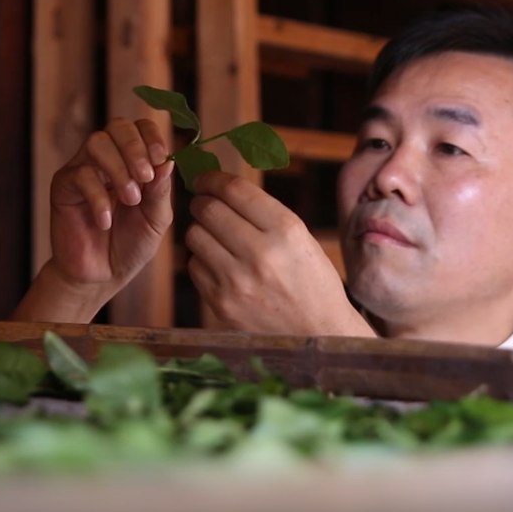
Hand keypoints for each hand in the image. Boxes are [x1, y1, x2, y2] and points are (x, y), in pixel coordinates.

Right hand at [15, 118, 174, 322]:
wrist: (102, 275)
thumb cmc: (131, 244)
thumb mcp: (156, 219)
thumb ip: (161, 191)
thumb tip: (168, 160)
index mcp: (133, 160)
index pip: (140, 128)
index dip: (151, 136)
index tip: (160, 158)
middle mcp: (107, 158)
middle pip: (117, 126)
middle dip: (135, 148)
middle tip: (145, 178)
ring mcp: (83, 169)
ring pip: (97, 143)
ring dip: (119, 169)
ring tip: (131, 200)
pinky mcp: (63, 187)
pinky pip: (80, 175)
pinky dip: (98, 198)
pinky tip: (106, 221)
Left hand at [184, 170, 375, 336]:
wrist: (318, 333)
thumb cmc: (312, 281)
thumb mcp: (302, 238)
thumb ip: (264, 214)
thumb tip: (222, 189)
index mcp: (286, 230)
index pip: (236, 190)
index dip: (214, 179)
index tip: (206, 179)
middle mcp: (261, 253)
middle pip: (208, 210)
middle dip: (202, 202)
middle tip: (204, 204)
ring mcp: (238, 281)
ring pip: (195, 236)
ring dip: (200, 231)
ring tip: (214, 236)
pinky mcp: (221, 303)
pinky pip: (194, 266)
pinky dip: (202, 260)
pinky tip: (218, 264)